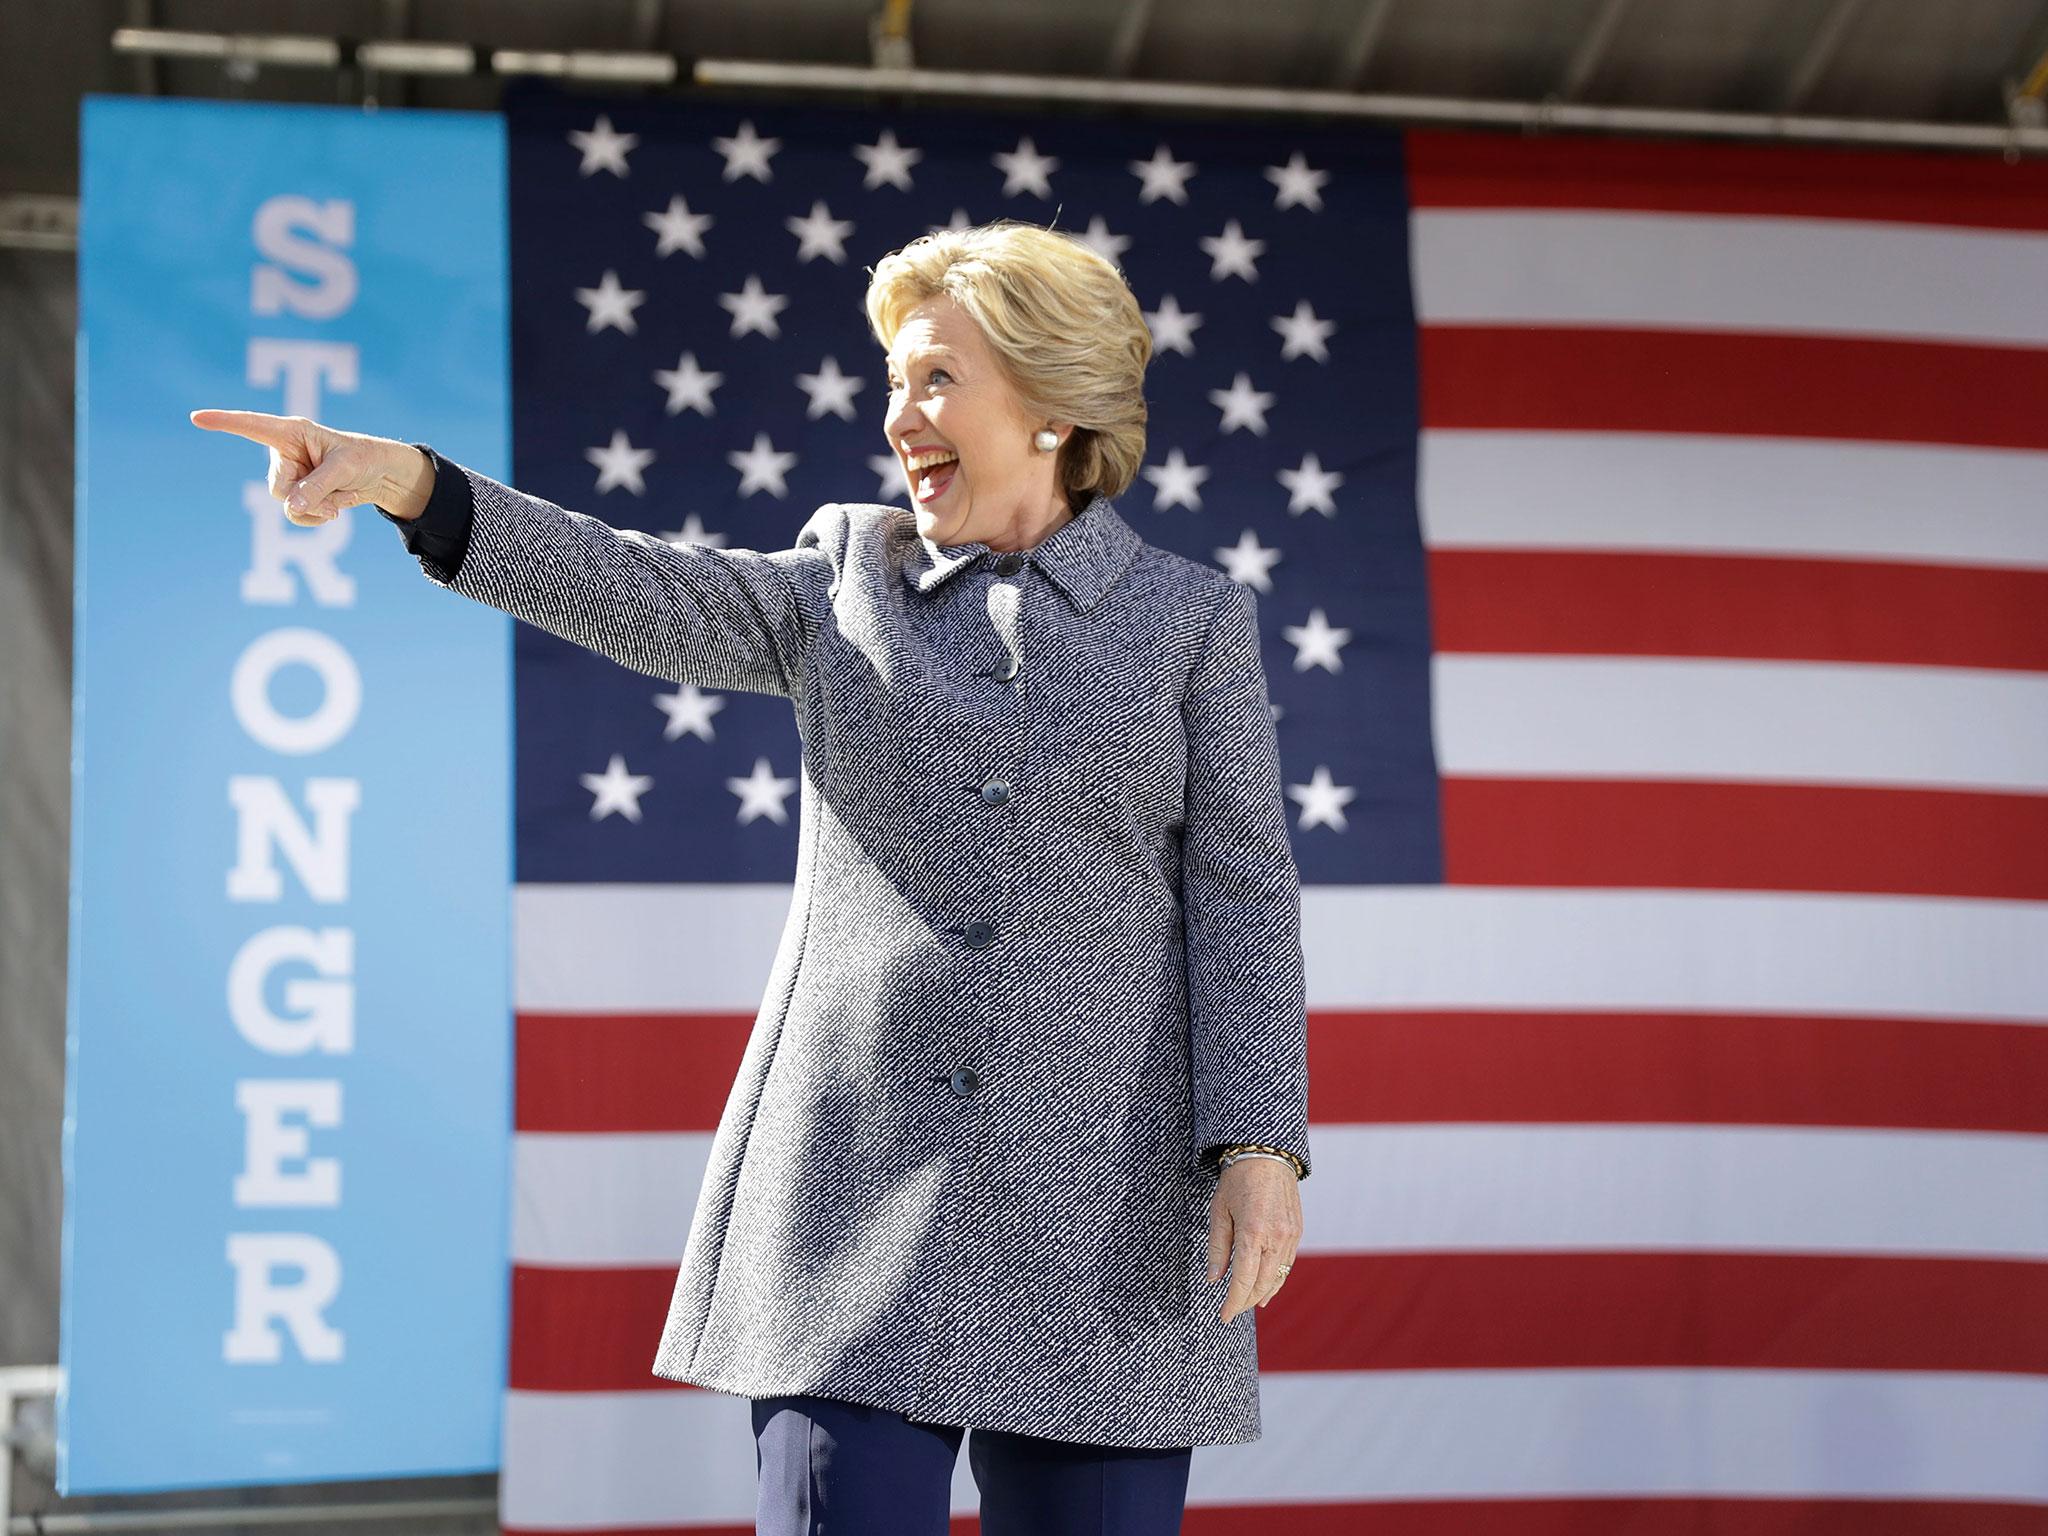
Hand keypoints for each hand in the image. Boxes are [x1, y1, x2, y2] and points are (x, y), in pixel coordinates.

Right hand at [188, 409, 431, 525]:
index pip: (252, 426)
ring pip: (287, 504)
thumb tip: (289, 508)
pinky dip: (317, 517)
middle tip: (333, 498)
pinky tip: (335, 508)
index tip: (196, 417)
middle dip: (305, 497)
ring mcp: (290, 475)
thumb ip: (316, 486)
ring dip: (315, 510)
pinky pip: (297, 515)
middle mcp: (284, 453)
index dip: (224, 422)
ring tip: (339, 503)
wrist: (378, 474)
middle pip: (278, 486)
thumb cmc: (361, 458)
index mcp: (291, 432)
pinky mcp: (297, 494)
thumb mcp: (343, 469)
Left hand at [1205, 1156, 1301, 1324]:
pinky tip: (1266, 1287)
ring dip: (1262, 1294)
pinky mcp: (1297, 1231)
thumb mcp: (1219, 1212)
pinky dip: (1276, 1279)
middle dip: (1246, 1301)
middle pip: (1262, 1284)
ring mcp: (1290, 1235)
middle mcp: (1276, 1237)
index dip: (1233, 1302)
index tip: (1223, 1316)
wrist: (1267, 1155)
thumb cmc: (1237, 1181)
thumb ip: (1218, 1248)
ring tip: (1247, 1304)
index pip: (1243, 1280)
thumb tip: (1214, 1280)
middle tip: (1231, 1311)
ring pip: (1278, 1277)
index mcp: (1253, 1232)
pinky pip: (1287, 1264)